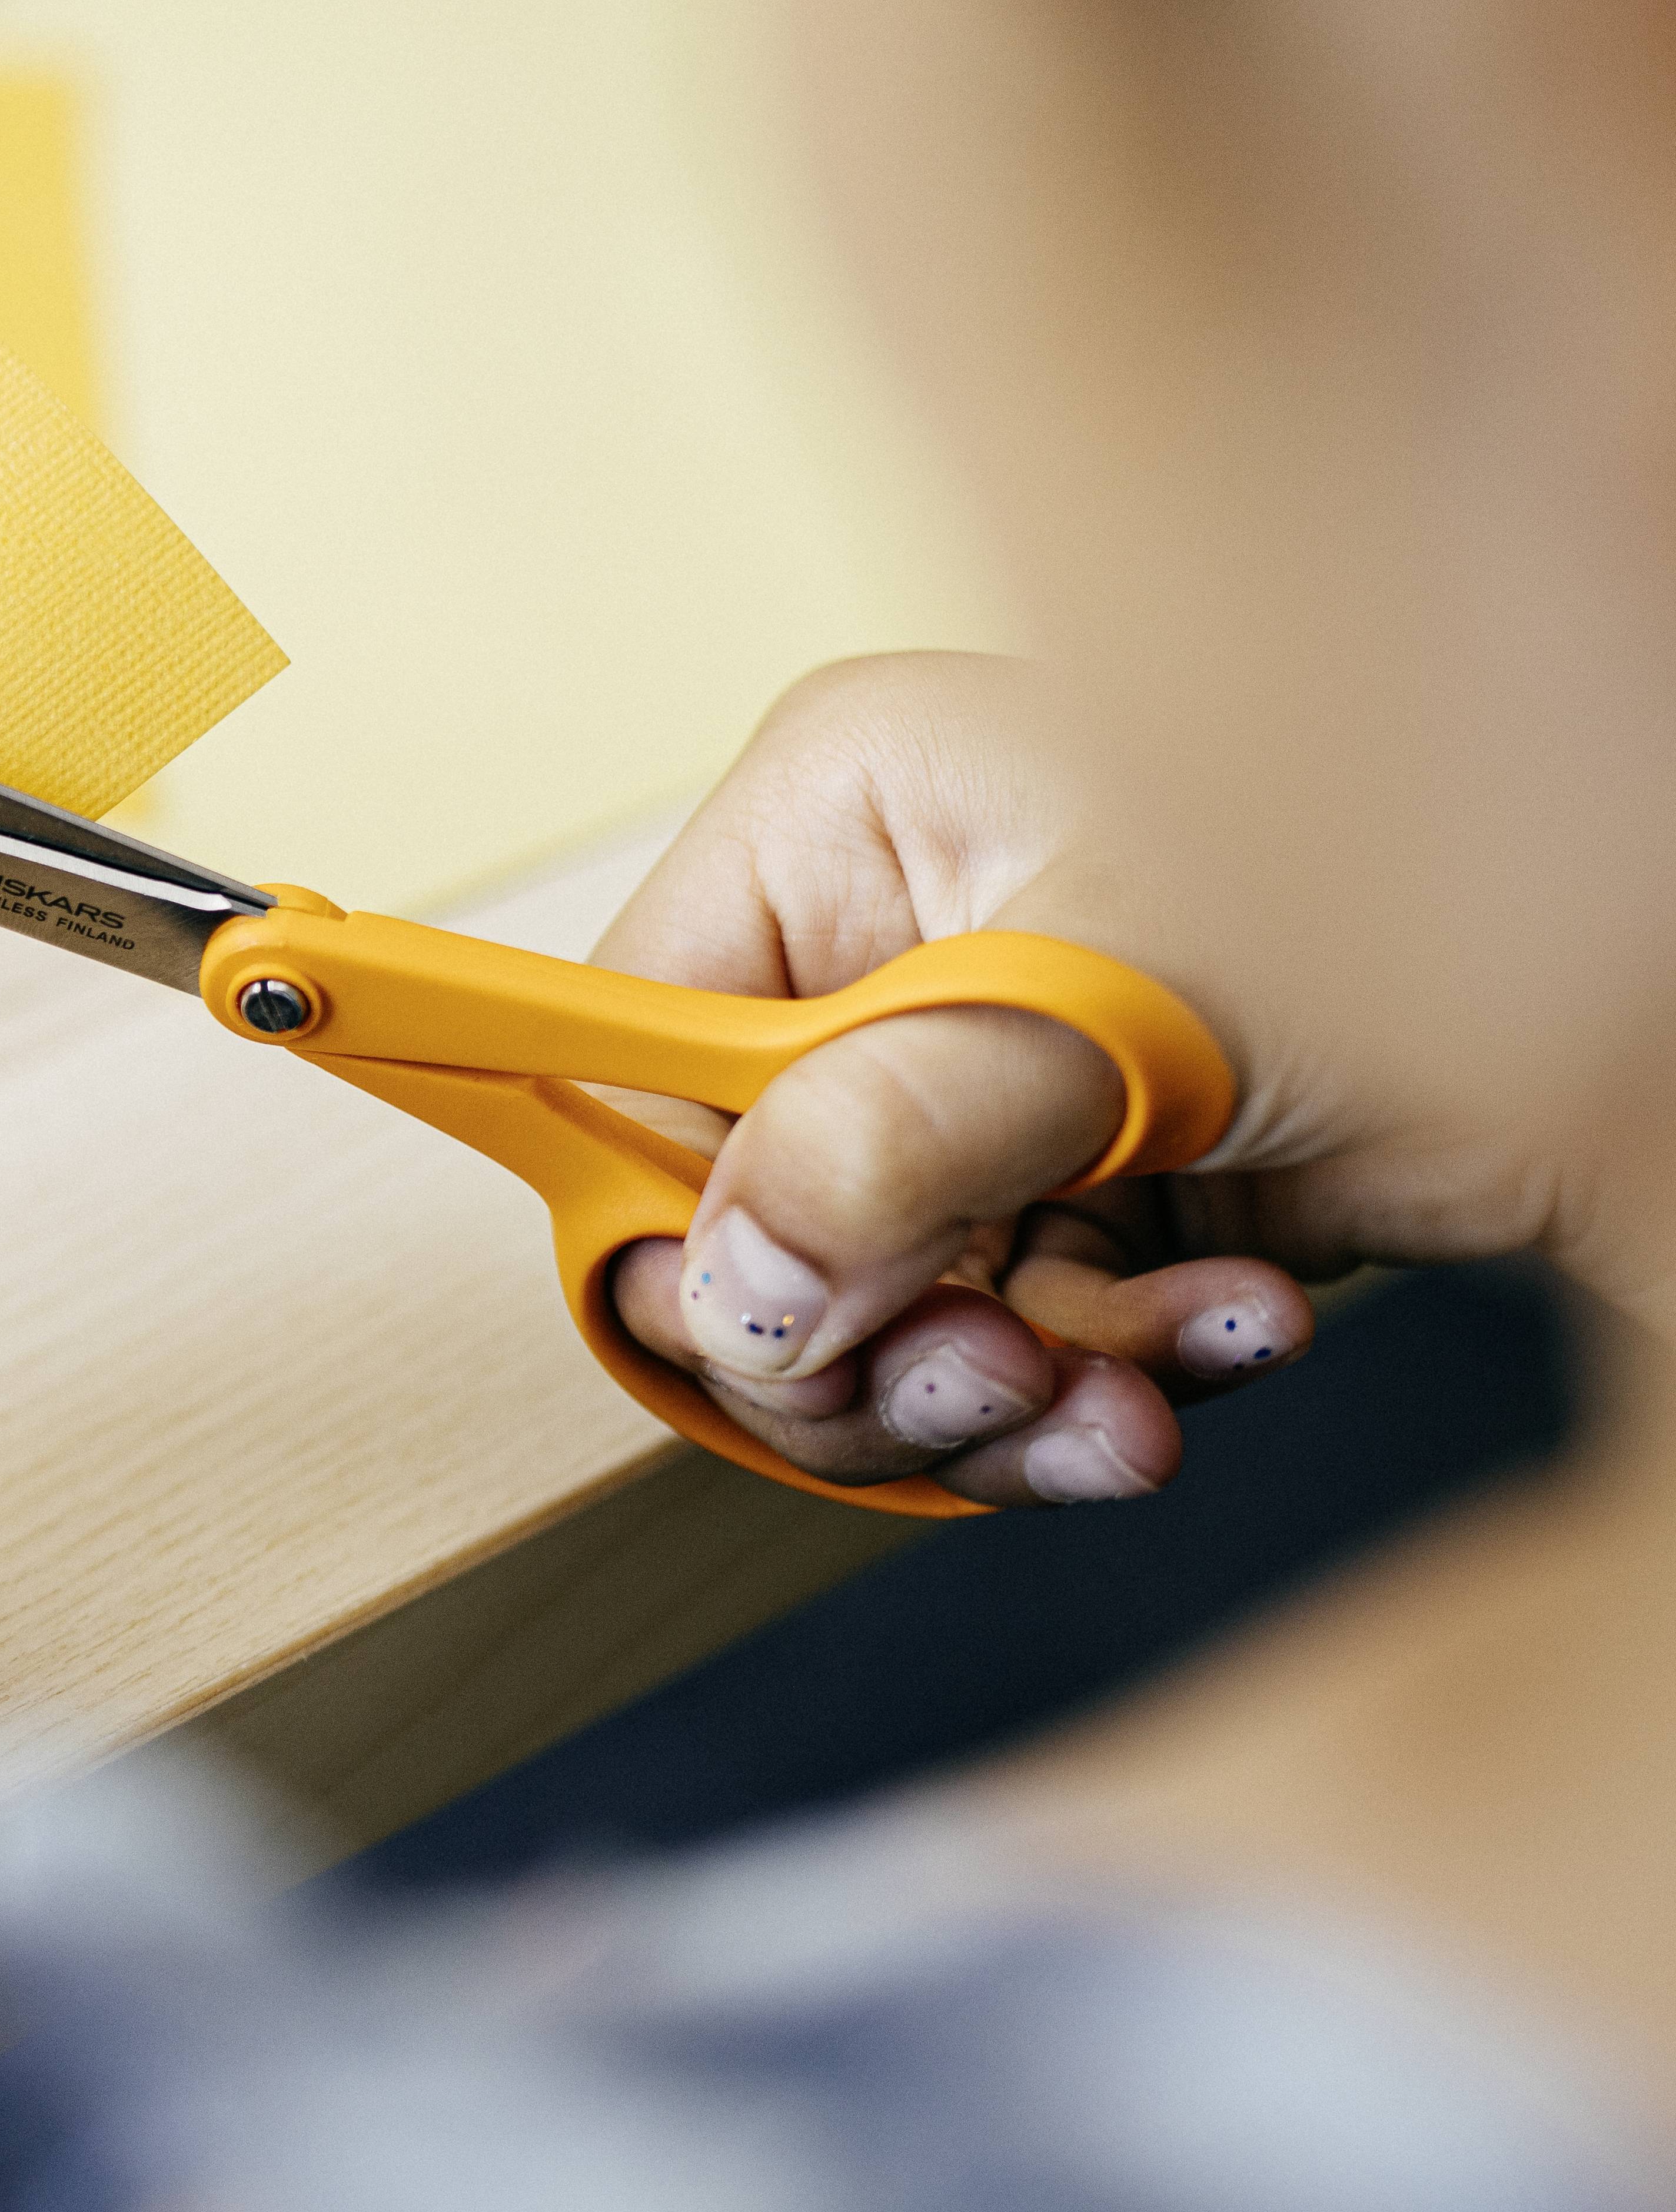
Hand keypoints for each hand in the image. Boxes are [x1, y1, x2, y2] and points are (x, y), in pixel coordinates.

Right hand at [596, 655, 1584, 1503]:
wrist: (1645, 1004)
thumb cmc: (1410, 882)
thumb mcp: (1106, 1014)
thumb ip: (884, 1148)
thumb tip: (727, 1298)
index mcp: (836, 816)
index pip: (636, 1047)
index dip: (677, 1220)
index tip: (768, 1336)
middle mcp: (879, 937)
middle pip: (747, 1209)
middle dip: (881, 1336)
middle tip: (996, 1382)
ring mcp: (972, 1067)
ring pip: (877, 1305)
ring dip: (1012, 1386)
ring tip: (1141, 1394)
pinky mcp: (1071, 1178)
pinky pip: (1003, 1333)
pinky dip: (1109, 1374)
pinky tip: (1231, 1339)